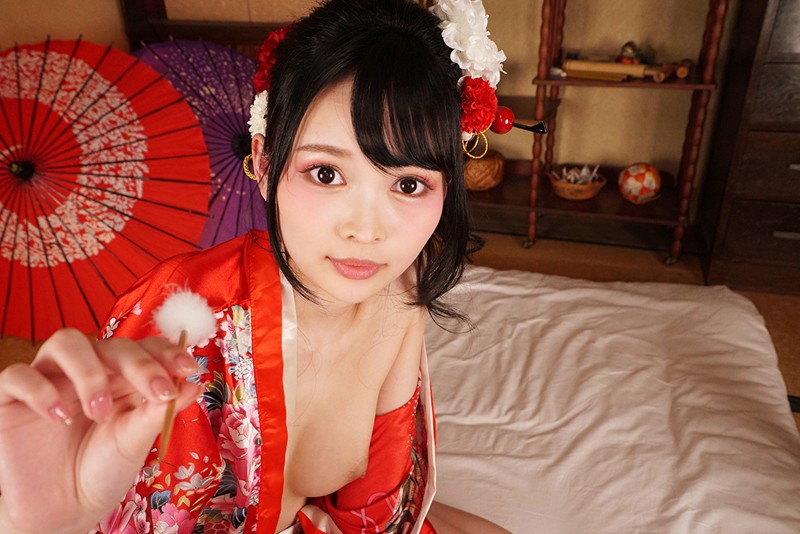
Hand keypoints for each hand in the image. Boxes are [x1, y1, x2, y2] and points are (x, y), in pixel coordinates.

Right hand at [0, 328, 201, 533]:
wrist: (64, 510)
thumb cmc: (103, 470)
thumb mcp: (135, 441)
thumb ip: (158, 412)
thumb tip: (193, 384)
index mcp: (123, 376)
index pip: (145, 347)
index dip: (166, 351)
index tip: (188, 369)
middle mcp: (89, 370)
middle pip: (111, 343)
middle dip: (139, 365)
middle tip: (155, 394)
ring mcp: (51, 379)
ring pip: (65, 342)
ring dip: (89, 372)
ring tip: (99, 411)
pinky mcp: (13, 398)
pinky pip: (18, 375)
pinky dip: (40, 390)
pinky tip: (59, 418)